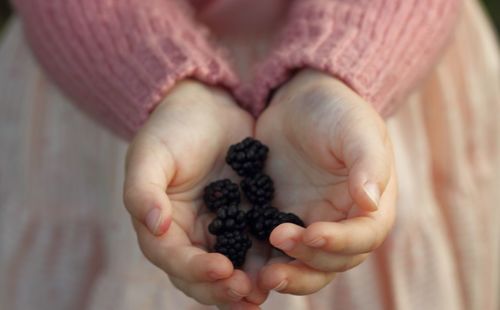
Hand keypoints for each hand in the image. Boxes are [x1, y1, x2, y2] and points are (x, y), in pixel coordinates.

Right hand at [123, 81, 264, 307]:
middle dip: (223, 288)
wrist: (206, 109)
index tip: (221, 268)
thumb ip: (144, 191)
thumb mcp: (150, 155)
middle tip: (248, 291)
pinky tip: (283, 268)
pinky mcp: (245, 221)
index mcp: (161, 227)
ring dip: (245, 287)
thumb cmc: (171, 130)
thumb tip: (154, 226)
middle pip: (201, 277)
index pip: (173, 258)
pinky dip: (265, 263)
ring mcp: (218, 232)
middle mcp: (189, 237)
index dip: (195, 269)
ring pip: (229, 271)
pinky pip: (254, 249)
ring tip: (265, 291)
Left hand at [254, 69, 396, 294]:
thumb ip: (367, 163)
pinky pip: (273, 250)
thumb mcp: (357, 130)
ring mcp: (309, 224)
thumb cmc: (337, 112)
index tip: (312, 233)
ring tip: (261, 276)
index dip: (339, 242)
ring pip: (303, 265)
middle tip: (278, 256)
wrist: (299, 102)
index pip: (363, 237)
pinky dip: (261, 261)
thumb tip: (371, 203)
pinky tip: (241, 264)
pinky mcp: (279, 220)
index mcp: (369, 207)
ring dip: (286, 274)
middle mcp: (341, 224)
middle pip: (332, 262)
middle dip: (307, 264)